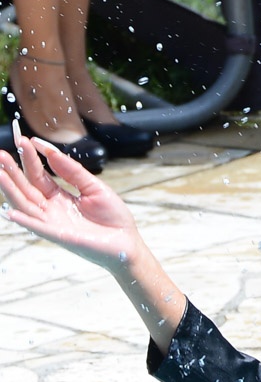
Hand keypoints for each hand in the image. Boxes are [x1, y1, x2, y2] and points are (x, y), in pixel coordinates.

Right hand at [0, 129, 186, 350]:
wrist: (128, 242)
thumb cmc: (113, 217)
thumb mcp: (93, 187)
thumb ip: (72, 170)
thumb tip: (50, 150)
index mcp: (59, 196)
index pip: (38, 174)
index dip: (29, 158)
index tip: (22, 139)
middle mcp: (51, 209)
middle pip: (26, 187)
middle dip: (12, 171)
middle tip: (0, 154)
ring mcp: (53, 223)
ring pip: (25, 204)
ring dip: (10, 189)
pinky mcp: (59, 236)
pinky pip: (38, 227)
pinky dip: (25, 220)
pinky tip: (10, 212)